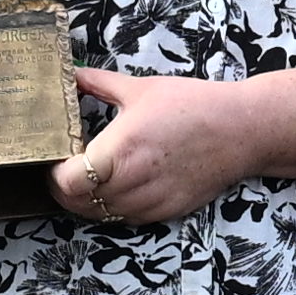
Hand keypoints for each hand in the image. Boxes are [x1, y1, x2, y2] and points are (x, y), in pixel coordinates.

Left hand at [55, 64, 289, 226]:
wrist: (243, 130)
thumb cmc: (194, 105)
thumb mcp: (141, 87)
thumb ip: (98, 84)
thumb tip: (71, 75)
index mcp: (121, 150)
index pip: (66, 181)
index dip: (52, 173)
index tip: (54, 157)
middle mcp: (132, 182)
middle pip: (76, 203)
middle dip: (64, 188)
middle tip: (63, 168)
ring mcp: (150, 201)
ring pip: (99, 215)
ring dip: (87, 200)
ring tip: (88, 177)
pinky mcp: (166, 211)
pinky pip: (125, 218)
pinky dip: (112, 206)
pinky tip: (116, 184)